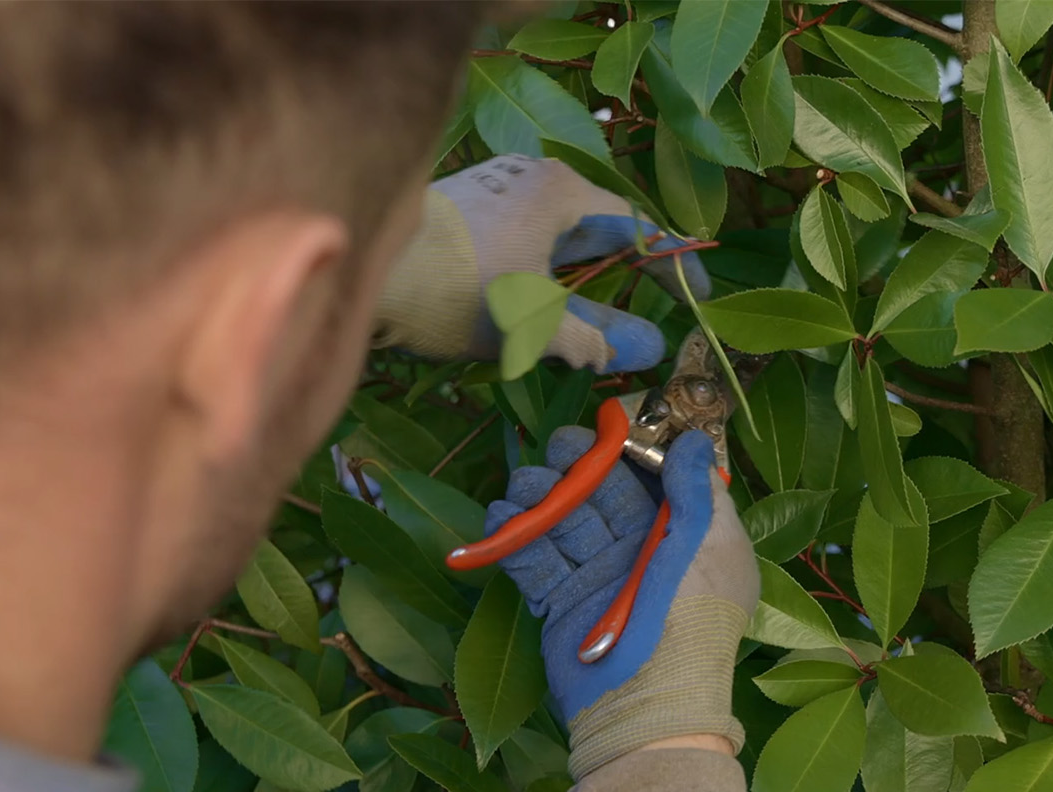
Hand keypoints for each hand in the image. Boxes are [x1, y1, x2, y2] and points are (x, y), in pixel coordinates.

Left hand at [374, 155, 711, 372]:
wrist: (357, 269)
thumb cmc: (455, 289)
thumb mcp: (531, 323)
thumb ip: (586, 337)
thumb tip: (632, 350)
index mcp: (560, 191)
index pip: (637, 223)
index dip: (671, 262)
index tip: (695, 296)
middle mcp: (529, 180)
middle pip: (595, 232)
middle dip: (621, 283)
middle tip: (645, 324)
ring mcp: (492, 195)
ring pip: (554, 246)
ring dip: (578, 291)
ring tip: (595, 336)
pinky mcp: (461, 218)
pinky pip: (521, 250)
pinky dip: (541, 285)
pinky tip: (539, 320)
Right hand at [483, 426, 757, 777]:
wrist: (649, 706)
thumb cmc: (692, 620)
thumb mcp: (710, 548)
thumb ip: (698, 492)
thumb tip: (695, 441)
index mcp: (681, 537)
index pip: (650, 480)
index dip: (626, 452)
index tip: (604, 427)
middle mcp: (638, 554)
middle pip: (599, 495)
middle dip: (575, 468)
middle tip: (556, 448)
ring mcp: (597, 579)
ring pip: (563, 522)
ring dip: (540, 498)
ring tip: (523, 484)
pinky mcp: (560, 605)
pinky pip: (534, 561)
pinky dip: (514, 538)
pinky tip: (500, 516)